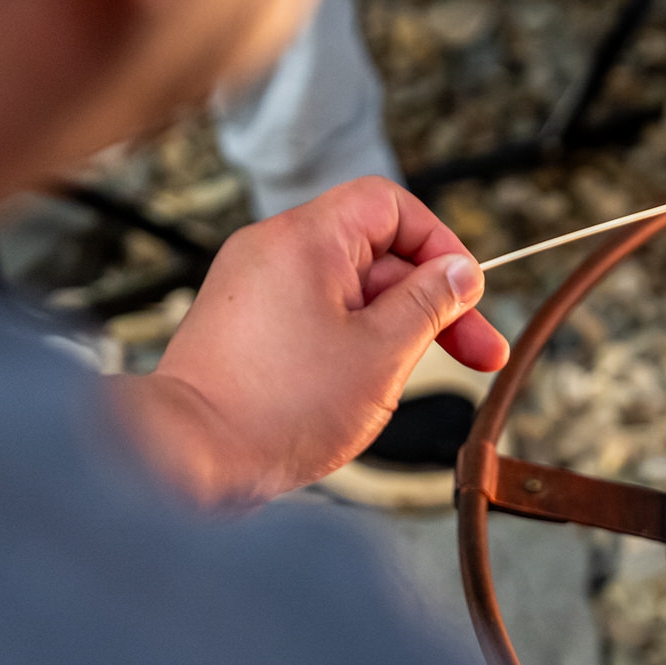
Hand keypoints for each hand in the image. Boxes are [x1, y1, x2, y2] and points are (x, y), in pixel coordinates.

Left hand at [111, 177, 507, 508]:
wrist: (187, 460)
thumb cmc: (276, 408)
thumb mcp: (382, 352)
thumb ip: (430, 303)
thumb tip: (459, 272)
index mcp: (305, 240)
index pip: (390, 205)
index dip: (439, 243)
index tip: (466, 292)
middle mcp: (272, 251)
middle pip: (375, 254)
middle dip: (430, 303)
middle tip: (478, 354)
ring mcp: (253, 289)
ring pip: (349, 291)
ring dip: (393, 329)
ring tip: (407, 382)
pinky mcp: (245, 327)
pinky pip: (317, 316)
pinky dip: (351, 344)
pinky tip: (365, 389)